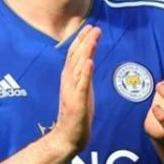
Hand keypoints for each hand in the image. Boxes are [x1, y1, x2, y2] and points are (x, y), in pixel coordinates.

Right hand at [51, 25, 100, 154]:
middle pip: (76, 56)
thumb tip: (89, 60)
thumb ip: (84, 75)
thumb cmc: (77, 114)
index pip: (75, 54)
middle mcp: (68, 81)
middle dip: (85, 41)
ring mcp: (72, 91)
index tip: (90, 27)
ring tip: (93, 38)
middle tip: (94, 27)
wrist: (69, 136)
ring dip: (86, 51)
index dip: (82, 40)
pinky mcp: (77, 102)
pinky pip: (82, 85)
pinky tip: (89, 62)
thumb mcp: (82, 90)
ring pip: (78, 66)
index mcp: (69, 77)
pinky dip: (85, 72)